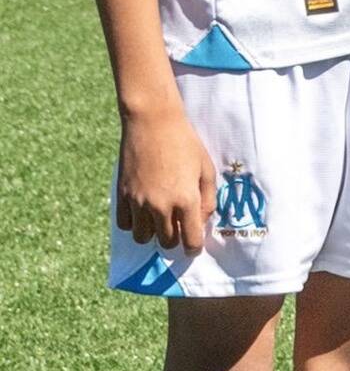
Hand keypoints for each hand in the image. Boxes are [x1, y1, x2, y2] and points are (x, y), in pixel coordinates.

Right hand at [114, 97, 217, 262]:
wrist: (152, 123)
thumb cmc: (186, 144)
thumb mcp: (206, 170)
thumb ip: (208, 200)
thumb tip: (201, 222)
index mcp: (186, 200)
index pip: (190, 240)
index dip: (193, 247)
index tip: (193, 245)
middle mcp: (160, 206)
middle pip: (166, 241)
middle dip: (175, 238)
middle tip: (179, 225)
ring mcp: (138, 202)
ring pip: (143, 237)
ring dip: (153, 233)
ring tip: (160, 219)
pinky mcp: (121, 195)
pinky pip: (125, 225)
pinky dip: (134, 224)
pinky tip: (143, 212)